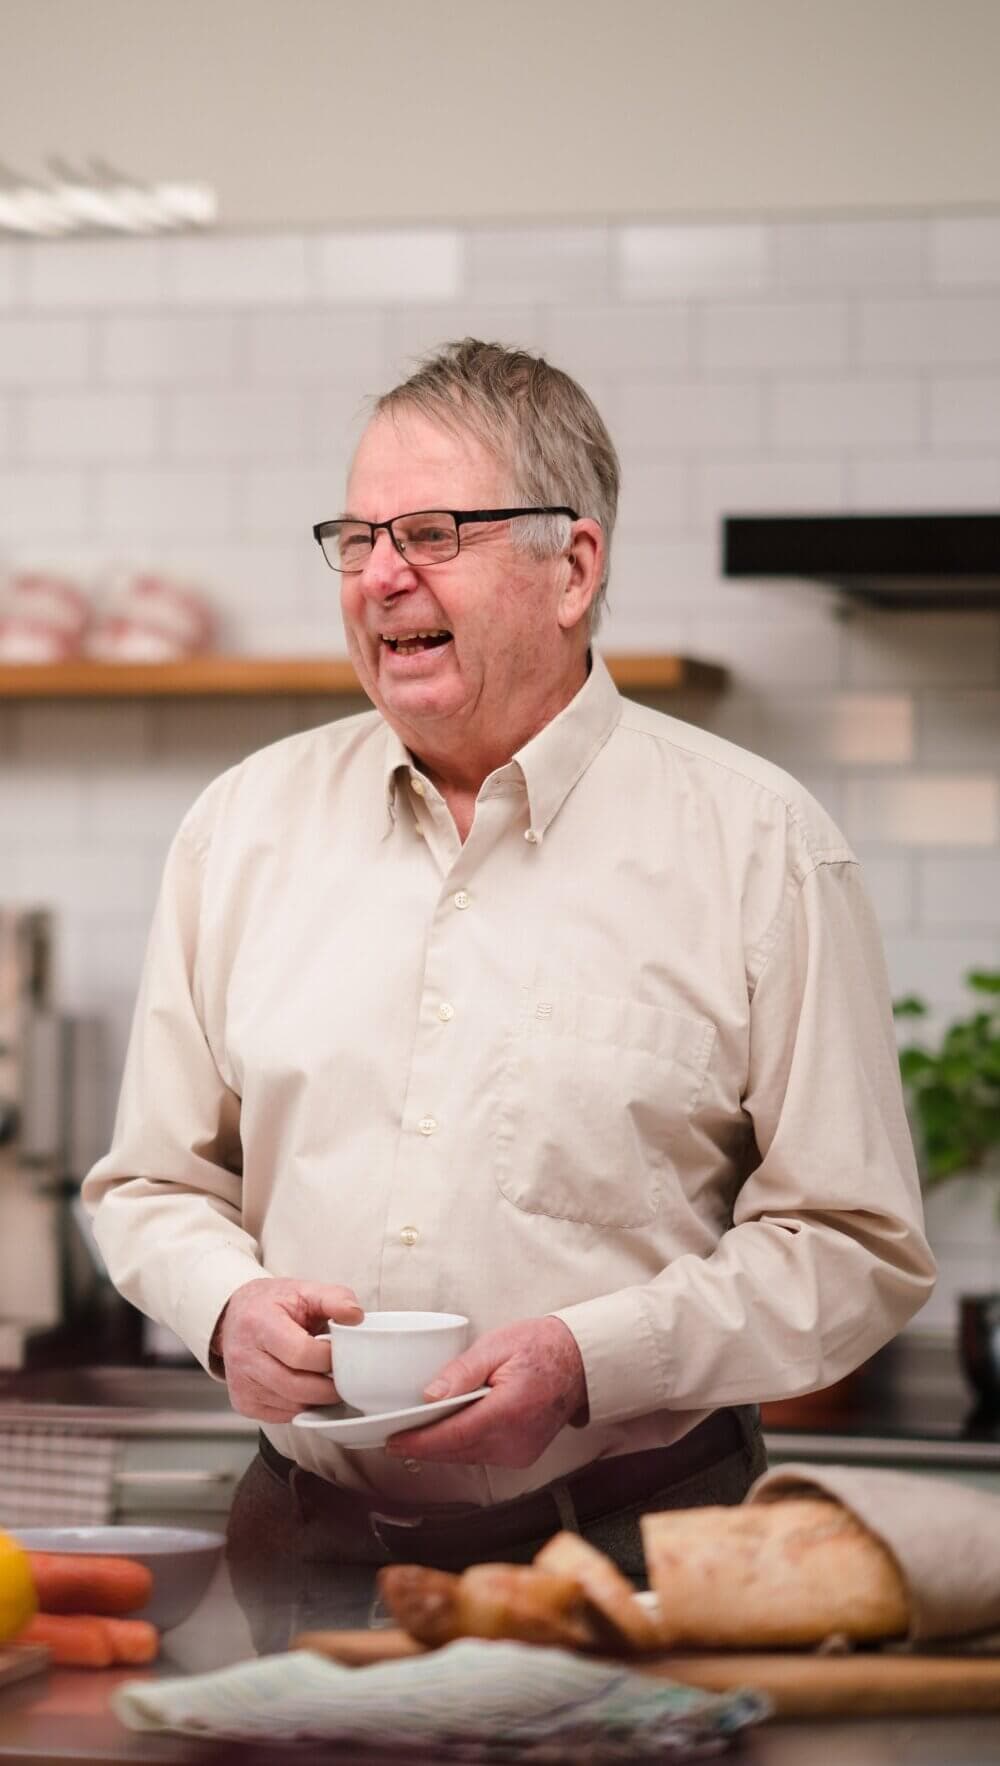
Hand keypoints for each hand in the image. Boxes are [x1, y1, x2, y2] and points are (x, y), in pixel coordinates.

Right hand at [214, 1277, 362, 1421]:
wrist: (233, 1317)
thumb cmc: (272, 1304)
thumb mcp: (304, 1290)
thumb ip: (335, 1298)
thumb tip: (356, 1316)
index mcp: (259, 1324)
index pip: (301, 1354)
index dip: (329, 1357)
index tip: (342, 1352)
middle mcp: (245, 1357)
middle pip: (297, 1387)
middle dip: (330, 1386)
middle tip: (346, 1376)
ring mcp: (242, 1384)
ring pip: (293, 1406)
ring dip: (318, 1399)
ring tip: (327, 1379)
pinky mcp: (244, 1403)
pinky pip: (284, 1416)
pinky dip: (303, 1406)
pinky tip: (308, 1387)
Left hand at [385, 1316, 587, 1469]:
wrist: (579, 1362)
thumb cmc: (541, 1347)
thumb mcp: (497, 1345)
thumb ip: (462, 1372)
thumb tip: (430, 1395)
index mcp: (509, 1411)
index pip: (453, 1436)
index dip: (419, 1442)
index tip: (393, 1441)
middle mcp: (515, 1440)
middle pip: (456, 1451)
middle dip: (422, 1446)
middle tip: (392, 1435)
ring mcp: (519, 1452)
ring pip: (466, 1457)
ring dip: (440, 1447)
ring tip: (413, 1432)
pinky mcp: (520, 1455)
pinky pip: (481, 1455)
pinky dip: (460, 1446)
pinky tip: (445, 1432)